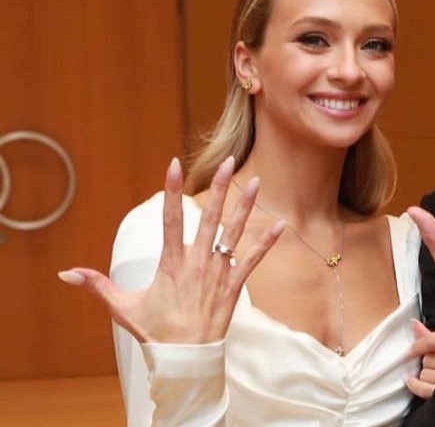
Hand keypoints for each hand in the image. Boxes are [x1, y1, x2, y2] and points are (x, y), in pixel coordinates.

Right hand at [58, 156, 284, 343]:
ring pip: (234, 233)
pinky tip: (281, 225)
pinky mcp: (234, 286)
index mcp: (171, 263)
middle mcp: (197, 262)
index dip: (171, 190)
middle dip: (218, 188)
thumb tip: (67, 273)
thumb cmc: (155, 331)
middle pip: (208, 217)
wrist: (185, 358)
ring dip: (245, 206)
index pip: (169, 219)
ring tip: (256, 182)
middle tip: (227, 161)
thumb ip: (97, 285)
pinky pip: (253, 260)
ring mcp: (218, 272)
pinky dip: (267, 243)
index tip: (174, 164)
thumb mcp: (122, 307)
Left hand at [406, 319, 434, 398]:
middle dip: (428, 360)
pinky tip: (412, 381)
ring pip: (425, 374)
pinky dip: (415, 385)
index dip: (420, 343)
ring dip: (425, 374)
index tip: (412, 348)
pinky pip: (424, 389)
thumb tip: (415, 324)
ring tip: (434, 374)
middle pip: (428, 358)